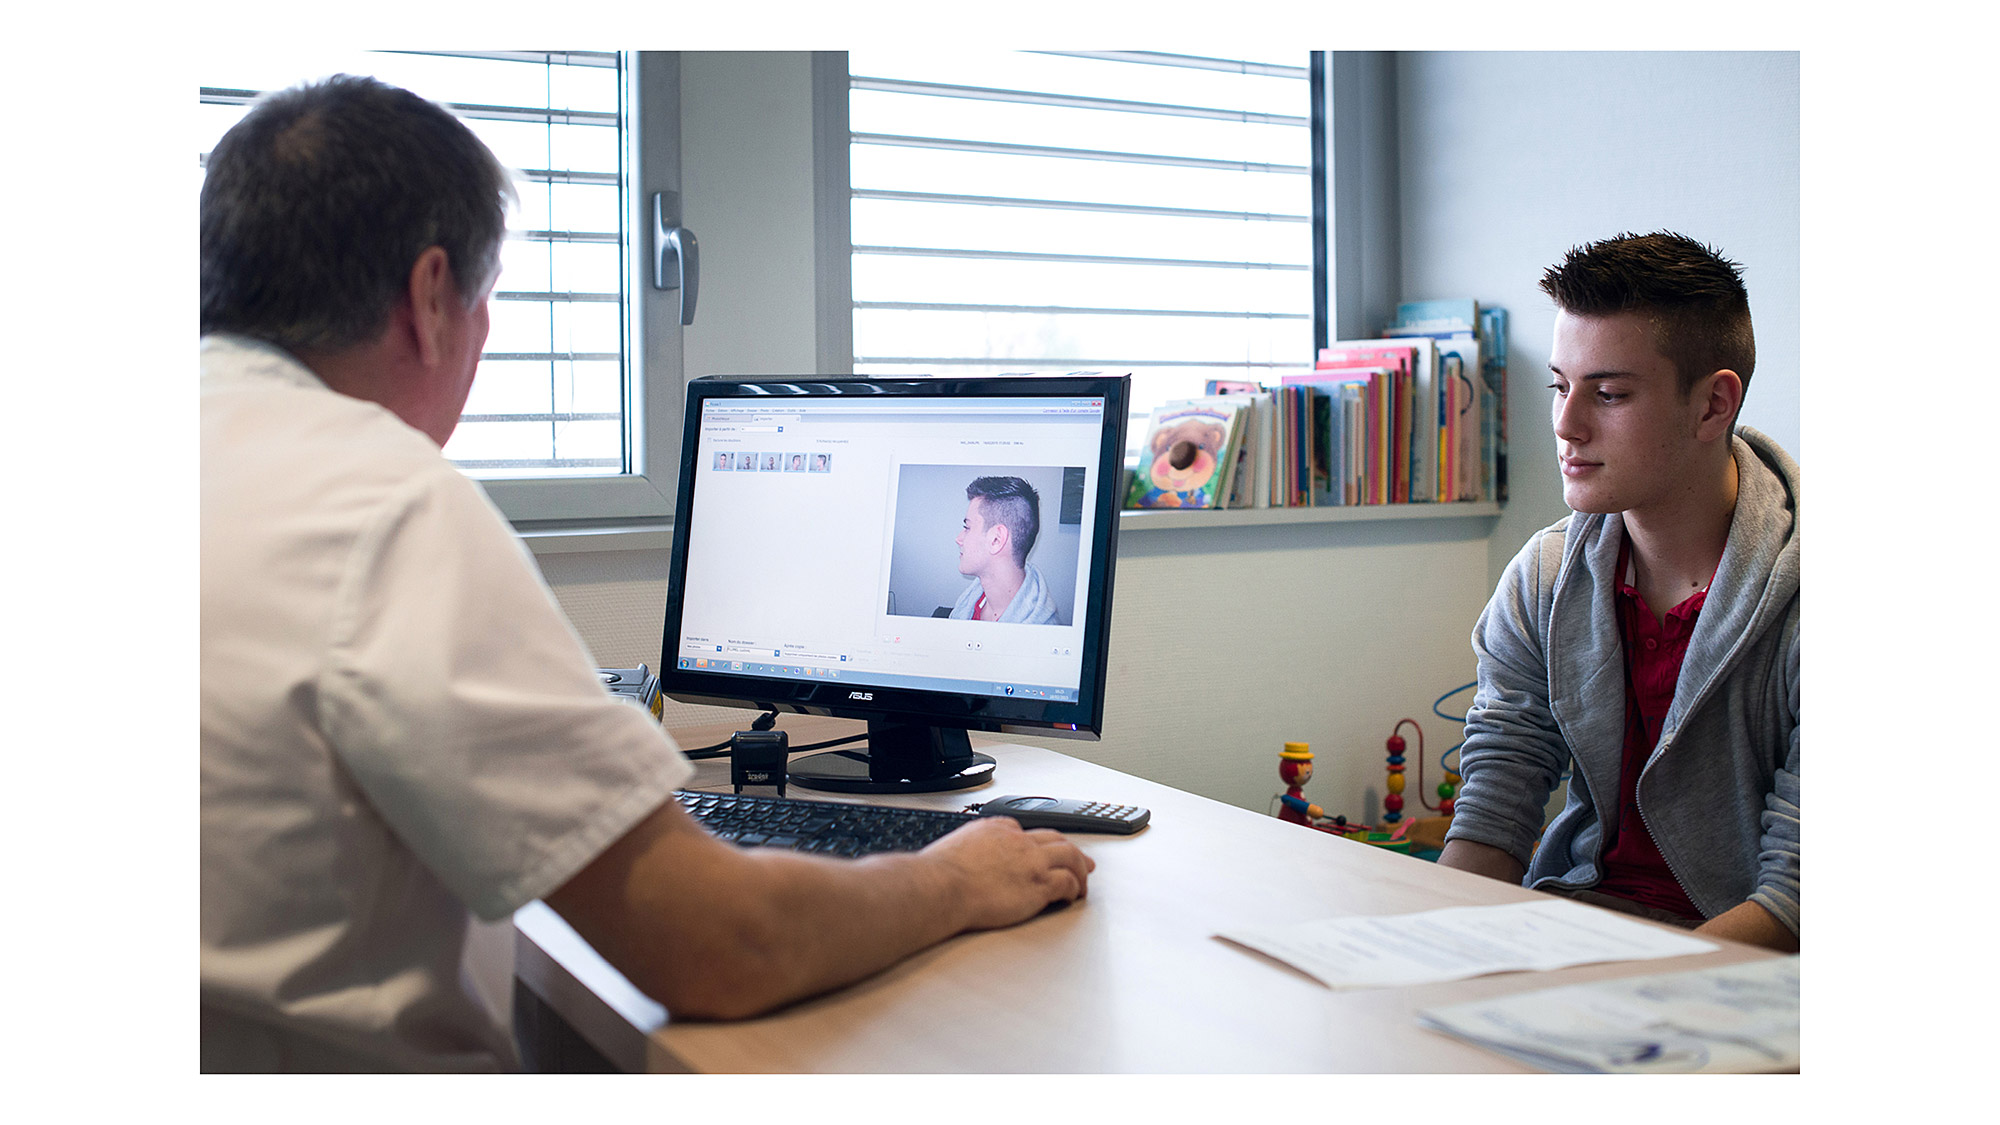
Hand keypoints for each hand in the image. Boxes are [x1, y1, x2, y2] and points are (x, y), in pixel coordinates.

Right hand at [923, 816, 1093, 930]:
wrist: (942, 886)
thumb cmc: (941, 874)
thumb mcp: (957, 845)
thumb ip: (974, 848)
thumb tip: (973, 859)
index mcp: (999, 829)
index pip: (1028, 832)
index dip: (1039, 845)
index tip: (1043, 854)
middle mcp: (1019, 841)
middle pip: (1056, 840)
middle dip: (1071, 850)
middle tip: (1081, 860)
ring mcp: (1032, 861)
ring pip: (1071, 857)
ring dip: (1080, 869)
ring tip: (1083, 881)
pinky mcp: (1040, 884)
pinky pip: (1068, 882)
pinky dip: (1075, 888)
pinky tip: (1073, 896)